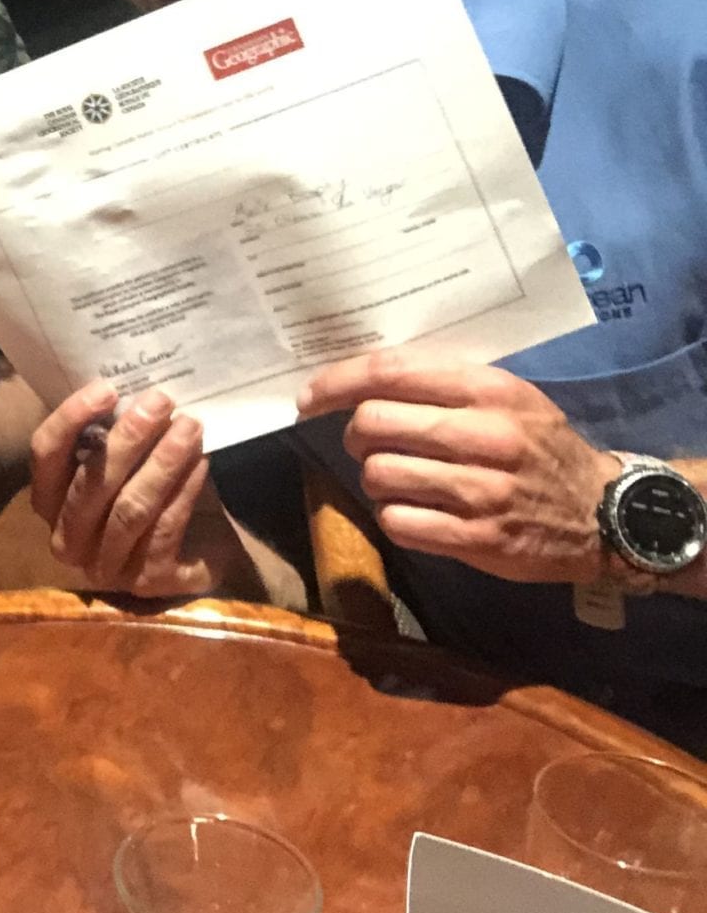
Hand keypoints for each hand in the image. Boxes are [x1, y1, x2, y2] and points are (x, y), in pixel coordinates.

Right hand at [29, 381, 240, 597]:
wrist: (200, 544)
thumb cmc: (152, 487)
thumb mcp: (125, 456)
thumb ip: (110, 429)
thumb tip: (124, 380)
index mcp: (49, 501)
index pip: (45, 456)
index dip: (71, 419)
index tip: (107, 388)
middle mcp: (66, 540)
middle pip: (90, 485)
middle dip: (127, 439)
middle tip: (160, 401)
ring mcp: (105, 567)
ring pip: (130, 509)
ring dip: (162, 462)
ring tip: (189, 427)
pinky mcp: (147, 582)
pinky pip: (165, 530)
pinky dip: (184, 492)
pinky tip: (201, 461)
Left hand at [300, 348, 610, 584]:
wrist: (603, 513)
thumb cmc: (536, 445)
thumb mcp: (503, 396)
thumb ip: (437, 383)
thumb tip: (355, 378)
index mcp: (488, 390)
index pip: (390, 373)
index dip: (337, 382)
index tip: (309, 397)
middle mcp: (487, 436)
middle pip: (373, 423)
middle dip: (356, 434)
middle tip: (369, 443)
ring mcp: (484, 491)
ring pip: (379, 475)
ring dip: (374, 478)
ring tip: (399, 478)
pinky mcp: (480, 539)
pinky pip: (398, 522)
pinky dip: (393, 516)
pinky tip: (413, 510)